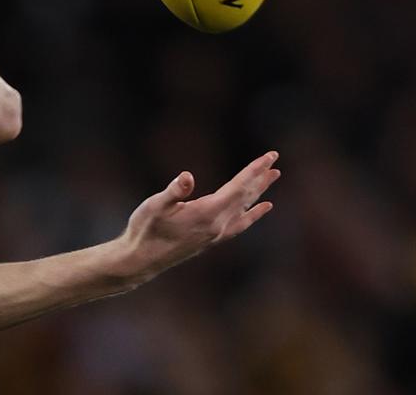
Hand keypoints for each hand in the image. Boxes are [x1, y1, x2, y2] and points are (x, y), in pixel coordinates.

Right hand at [118, 151, 280, 284]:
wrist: (141, 260)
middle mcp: (217, 225)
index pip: (238, 188)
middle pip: (246, 197)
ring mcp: (216, 234)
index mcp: (207, 214)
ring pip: (245, 208)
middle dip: (261, 177)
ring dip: (259, 191)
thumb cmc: (145, 230)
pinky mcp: (212, 239)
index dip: (253, 171)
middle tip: (274, 159)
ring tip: (272, 177)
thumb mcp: (154, 206)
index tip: (269, 156)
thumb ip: (173, 192)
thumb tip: (188, 177)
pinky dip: (253, 213)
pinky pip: (240, 224)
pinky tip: (262, 207)